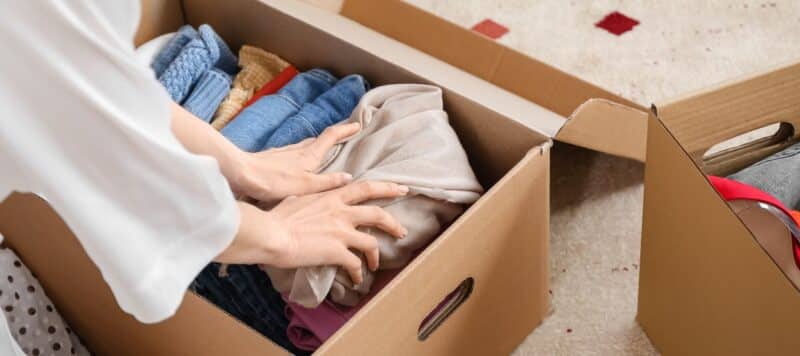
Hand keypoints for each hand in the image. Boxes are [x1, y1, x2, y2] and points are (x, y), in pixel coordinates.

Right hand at [216, 181, 408, 283]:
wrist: (271, 234)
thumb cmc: (277, 217)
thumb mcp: (298, 198)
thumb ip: (312, 198)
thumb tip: (309, 200)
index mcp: (332, 196)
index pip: (365, 187)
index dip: (385, 188)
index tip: (400, 189)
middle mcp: (341, 211)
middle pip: (378, 213)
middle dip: (393, 223)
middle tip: (403, 231)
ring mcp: (341, 231)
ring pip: (372, 241)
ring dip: (377, 254)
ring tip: (376, 263)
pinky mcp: (337, 251)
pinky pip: (356, 264)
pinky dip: (359, 273)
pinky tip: (357, 279)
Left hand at [230, 123, 361, 203]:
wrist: (240, 174)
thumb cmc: (273, 181)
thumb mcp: (306, 186)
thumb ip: (328, 182)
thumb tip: (349, 177)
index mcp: (309, 155)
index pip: (331, 137)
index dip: (345, 130)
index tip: (357, 124)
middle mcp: (298, 150)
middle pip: (319, 139)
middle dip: (334, 136)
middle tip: (345, 135)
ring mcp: (284, 153)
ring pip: (305, 145)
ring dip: (317, 144)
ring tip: (324, 149)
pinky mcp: (272, 158)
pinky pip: (293, 153)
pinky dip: (302, 153)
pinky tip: (297, 161)